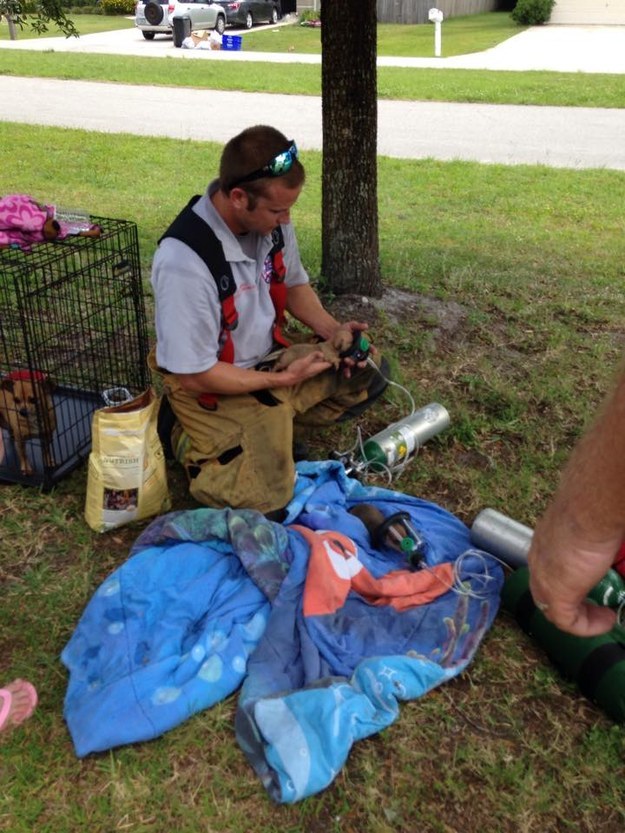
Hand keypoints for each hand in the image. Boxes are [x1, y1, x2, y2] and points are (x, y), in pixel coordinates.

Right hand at [278, 350, 331, 383]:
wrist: (289, 377)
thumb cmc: (296, 370)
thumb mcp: (304, 361)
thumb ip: (313, 356)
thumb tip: (322, 353)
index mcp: (318, 367)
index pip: (330, 363)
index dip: (333, 358)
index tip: (334, 351)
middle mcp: (317, 369)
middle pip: (327, 363)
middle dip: (329, 356)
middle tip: (330, 347)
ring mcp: (313, 370)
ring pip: (321, 363)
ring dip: (323, 357)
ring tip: (324, 349)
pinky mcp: (309, 369)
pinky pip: (316, 363)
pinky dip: (318, 358)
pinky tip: (315, 354)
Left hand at [333, 321, 372, 377]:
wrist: (330, 334)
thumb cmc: (342, 330)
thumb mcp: (350, 326)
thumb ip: (358, 326)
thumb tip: (366, 326)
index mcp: (361, 344)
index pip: (369, 348)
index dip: (372, 350)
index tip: (374, 352)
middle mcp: (357, 352)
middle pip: (363, 359)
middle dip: (362, 363)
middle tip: (359, 364)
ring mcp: (351, 357)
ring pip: (355, 364)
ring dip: (353, 364)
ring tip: (347, 361)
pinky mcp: (343, 361)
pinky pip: (346, 368)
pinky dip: (347, 372)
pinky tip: (347, 375)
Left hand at [527, 509, 618, 636]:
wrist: (589, 510)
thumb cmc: (592, 509)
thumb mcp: (587, 526)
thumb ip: (589, 540)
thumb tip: (603, 544)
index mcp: (543, 543)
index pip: (547, 569)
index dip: (568, 581)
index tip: (593, 584)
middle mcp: (538, 561)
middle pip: (547, 591)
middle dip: (574, 602)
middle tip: (599, 605)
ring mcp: (543, 579)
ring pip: (554, 609)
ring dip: (582, 615)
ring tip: (606, 615)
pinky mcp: (556, 594)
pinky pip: (567, 621)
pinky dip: (587, 626)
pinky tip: (607, 620)